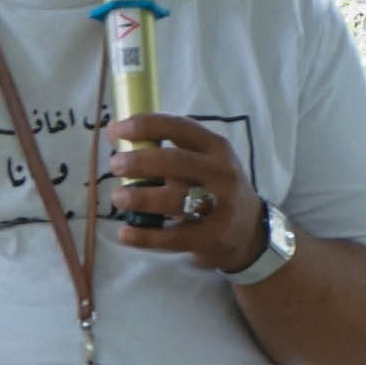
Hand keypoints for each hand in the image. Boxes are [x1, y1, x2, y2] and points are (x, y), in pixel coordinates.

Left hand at [106, 113, 265, 273]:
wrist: (250, 232)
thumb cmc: (214, 188)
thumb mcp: (204, 162)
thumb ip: (167, 148)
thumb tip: (116, 134)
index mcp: (216, 148)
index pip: (180, 128)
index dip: (146, 126)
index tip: (117, 130)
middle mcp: (221, 174)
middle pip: (176, 162)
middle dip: (140, 162)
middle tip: (115, 165)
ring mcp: (220, 207)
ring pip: (175, 199)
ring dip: (141, 198)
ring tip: (119, 198)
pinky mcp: (212, 238)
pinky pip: (173, 237)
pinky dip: (145, 236)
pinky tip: (125, 232)